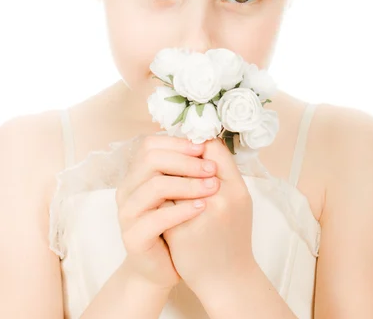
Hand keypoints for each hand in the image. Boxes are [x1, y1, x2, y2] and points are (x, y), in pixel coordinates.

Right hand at [115, 134, 218, 290]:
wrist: (167, 268)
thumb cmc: (178, 225)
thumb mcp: (182, 191)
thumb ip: (185, 167)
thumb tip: (207, 139)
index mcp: (137, 173)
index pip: (150, 145)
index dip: (178, 144)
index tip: (204, 149)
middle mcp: (127, 189)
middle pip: (151, 159)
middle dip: (185, 161)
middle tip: (212, 170)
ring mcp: (127, 213)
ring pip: (154, 186)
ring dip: (187, 184)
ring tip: (212, 188)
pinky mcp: (133, 237)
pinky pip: (157, 218)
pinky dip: (182, 210)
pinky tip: (201, 207)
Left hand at [162, 136, 255, 296]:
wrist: (228, 279)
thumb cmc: (233, 234)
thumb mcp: (238, 199)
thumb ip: (223, 171)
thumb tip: (199, 141)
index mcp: (237, 190)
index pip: (213, 148)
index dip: (198, 144)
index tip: (191, 148)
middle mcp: (220, 201)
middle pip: (189, 161)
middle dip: (178, 157)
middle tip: (172, 158)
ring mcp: (198, 218)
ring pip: (171, 179)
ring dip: (167, 175)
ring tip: (163, 176)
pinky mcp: (179, 233)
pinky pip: (163, 203)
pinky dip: (160, 197)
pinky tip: (158, 198)